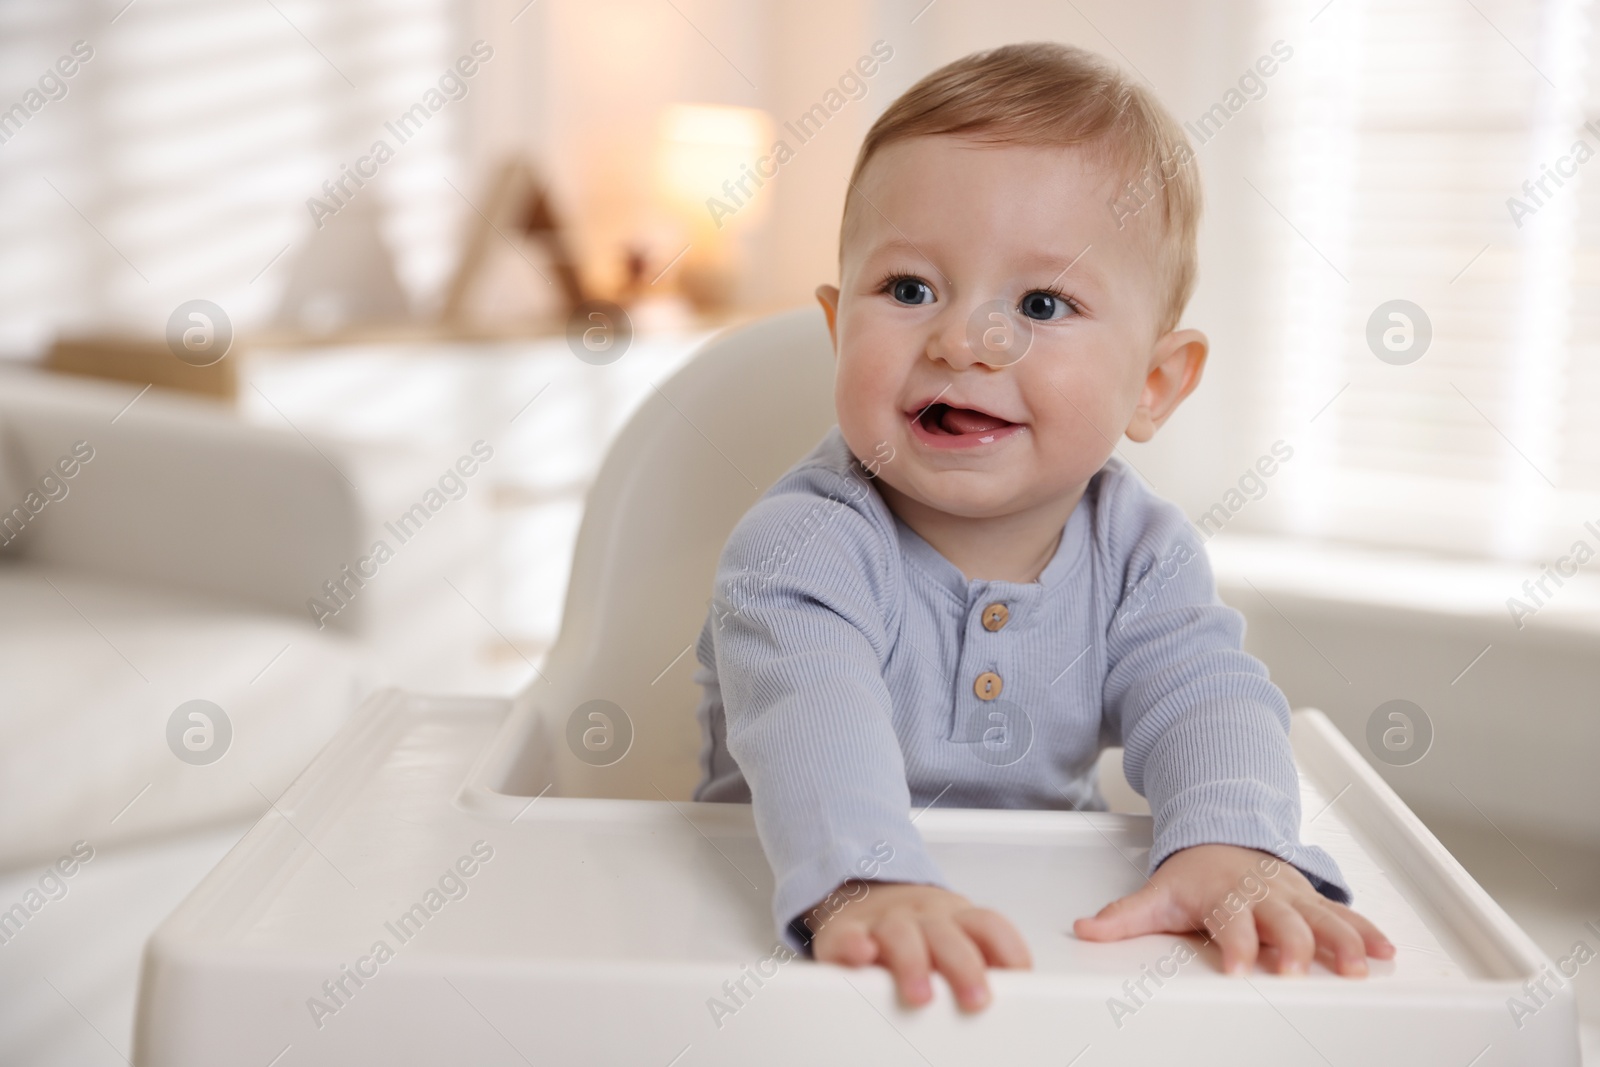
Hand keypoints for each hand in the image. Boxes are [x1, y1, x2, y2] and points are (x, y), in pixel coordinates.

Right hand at [801, 880, 1031, 1009]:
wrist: (866, 892)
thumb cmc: (920, 927)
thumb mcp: (957, 933)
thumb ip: (984, 956)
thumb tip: (1025, 991)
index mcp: (956, 919)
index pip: (989, 926)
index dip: (1008, 949)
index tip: (1019, 976)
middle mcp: (923, 917)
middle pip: (948, 935)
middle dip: (965, 967)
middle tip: (976, 1000)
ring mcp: (885, 922)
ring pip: (901, 934)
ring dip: (913, 963)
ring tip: (921, 995)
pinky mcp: (846, 932)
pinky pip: (848, 936)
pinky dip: (853, 945)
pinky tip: (862, 954)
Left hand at [1073, 843, 1394, 976]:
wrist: (1224, 834)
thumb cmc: (1195, 874)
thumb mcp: (1158, 893)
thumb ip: (1124, 917)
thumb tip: (1085, 931)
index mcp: (1225, 895)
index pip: (1230, 923)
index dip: (1235, 944)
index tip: (1236, 967)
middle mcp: (1264, 894)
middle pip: (1282, 921)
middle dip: (1292, 944)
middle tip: (1296, 969)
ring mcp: (1293, 895)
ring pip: (1322, 917)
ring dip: (1342, 941)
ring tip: (1357, 967)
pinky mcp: (1314, 900)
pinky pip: (1345, 914)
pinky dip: (1367, 931)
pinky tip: (1385, 951)